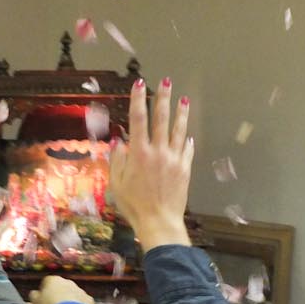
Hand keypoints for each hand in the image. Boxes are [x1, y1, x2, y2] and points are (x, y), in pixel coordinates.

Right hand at [28, 275, 94, 303]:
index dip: (43, 292)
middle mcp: (68, 282)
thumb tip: (35, 293)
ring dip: (68, 301)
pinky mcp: (89, 300)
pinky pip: (82, 303)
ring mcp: (80, 290)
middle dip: (57, 296)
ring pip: (72, 294)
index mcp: (53, 280)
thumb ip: (34, 296)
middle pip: (60, 287)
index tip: (42, 301)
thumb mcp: (35, 303)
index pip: (46, 282)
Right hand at [108, 78, 192, 248]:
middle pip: (161, 119)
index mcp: (138, 153)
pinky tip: (188, 135)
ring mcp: (173, 159)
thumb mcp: (116, 183)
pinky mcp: (184, 169)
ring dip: (181, 113)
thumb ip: (117, 160)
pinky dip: (186, 141)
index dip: (138, 100)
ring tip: (184, 99)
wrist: (158, 222)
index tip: (139, 84)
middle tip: (166, 81)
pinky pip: (186, 150)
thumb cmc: (133, 205)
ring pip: (178, 130)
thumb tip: (119, 142)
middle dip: (163, 98)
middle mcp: (158, 152)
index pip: (138, 119)